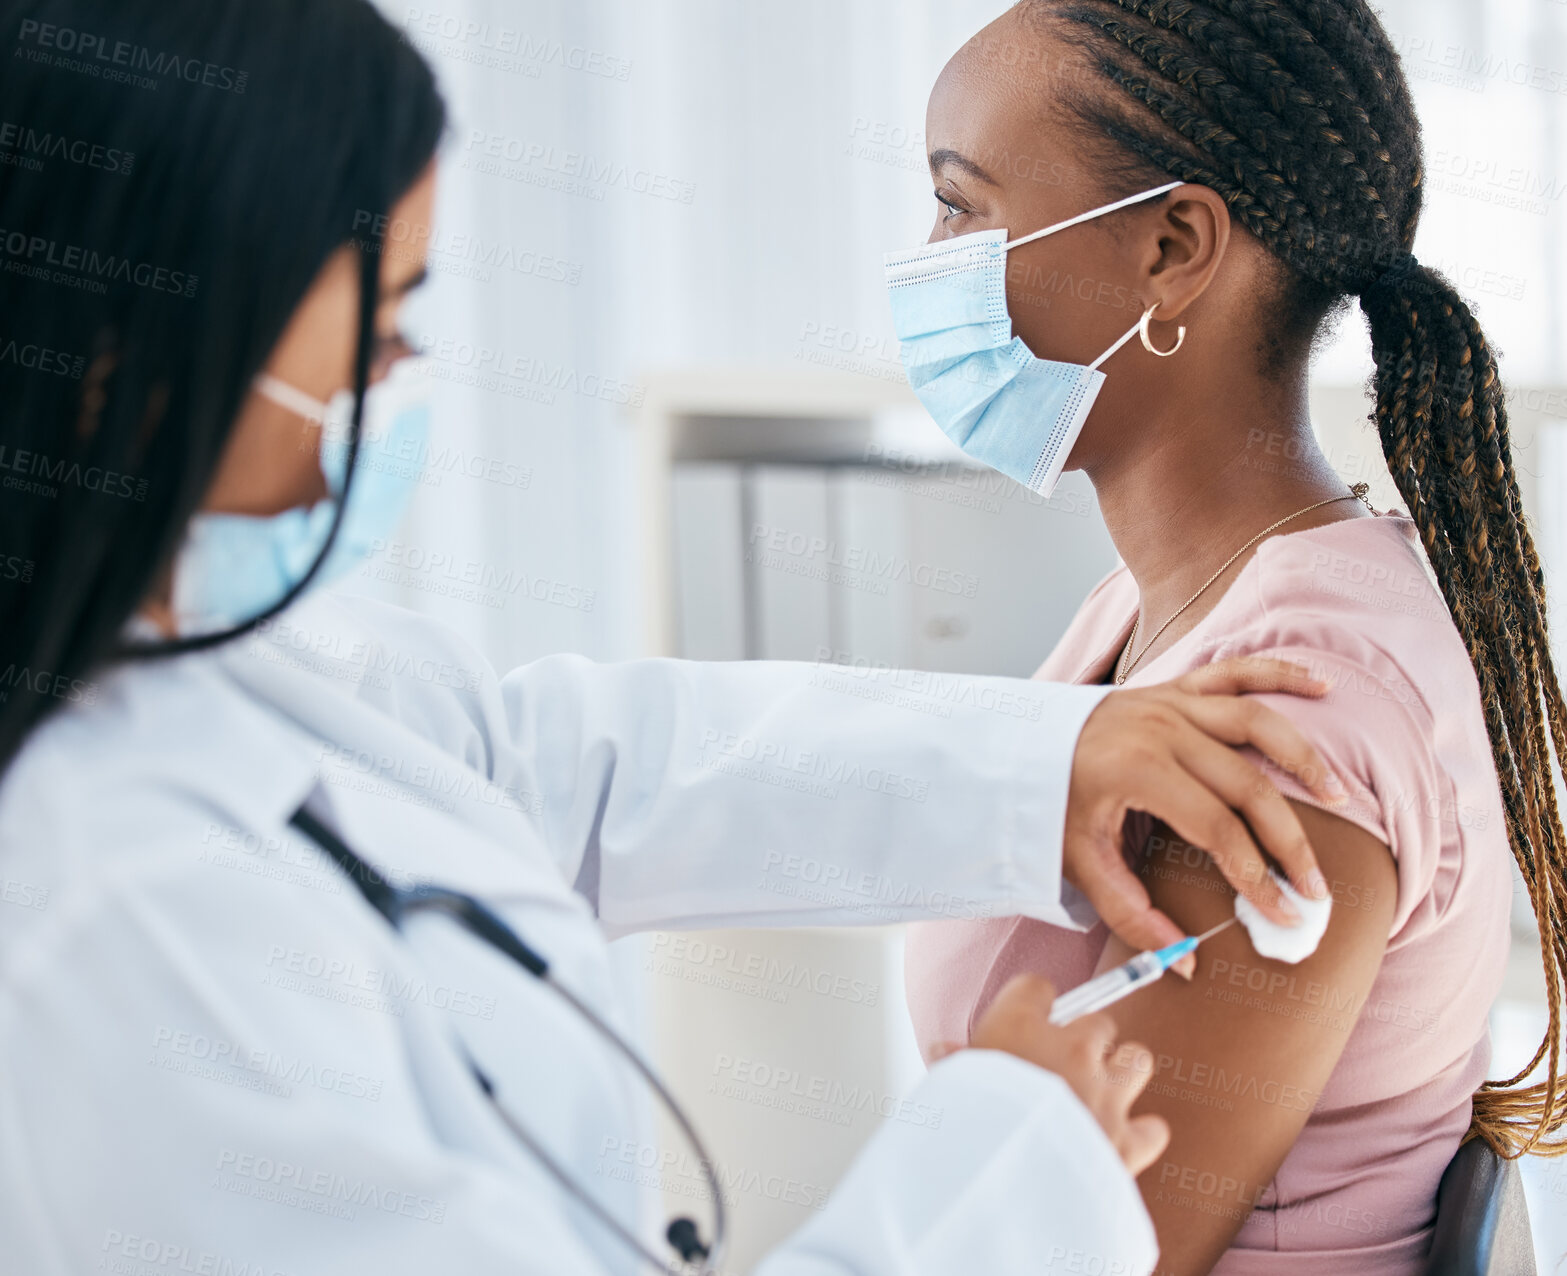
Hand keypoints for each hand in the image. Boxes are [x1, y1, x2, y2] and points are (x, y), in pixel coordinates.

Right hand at [933, 974, 1168, 1175]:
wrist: (1000, 1182)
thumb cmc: (963, 1124)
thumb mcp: (947, 1085)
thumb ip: (954, 1063)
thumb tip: (943, 1050)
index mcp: (1019, 1027)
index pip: (1035, 987)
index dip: (1032, 1004)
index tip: (1028, 1020)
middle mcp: (1070, 1049)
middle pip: (1097, 1021)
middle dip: (1085, 1040)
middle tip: (1064, 1065)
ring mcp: (1104, 1093)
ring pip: (1136, 1060)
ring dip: (1122, 1073)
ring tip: (1100, 1091)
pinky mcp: (1126, 1140)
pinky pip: (1152, 1127)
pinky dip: (1141, 1133)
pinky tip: (1122, 1138)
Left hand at [1066, 657, 1341, 959]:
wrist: (1017, 741)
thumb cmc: (1049, 803)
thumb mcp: (1078, 864)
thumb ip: (1130, 915)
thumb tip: (1184, 964)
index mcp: (1137, 770)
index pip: (1217, 829)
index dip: (1255, 876)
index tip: (1282, 914)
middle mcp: (1160, 729)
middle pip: (1247, 784)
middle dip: (1289, 841)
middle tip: (1316, 887)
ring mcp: (1169, 701)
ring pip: (1256, 723)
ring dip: (1303, 758)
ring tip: (1341, 799)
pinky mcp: (1173, 687)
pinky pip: (1236, 673)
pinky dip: (1281, 673)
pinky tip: (1323, 686)